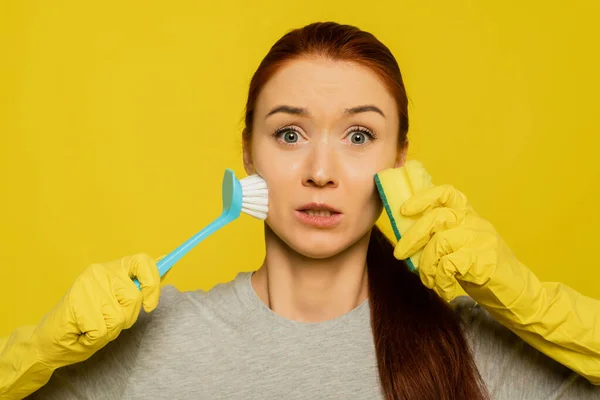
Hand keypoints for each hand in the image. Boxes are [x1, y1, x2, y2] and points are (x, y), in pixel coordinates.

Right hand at [32, 253, 160, 365]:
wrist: (49, 341)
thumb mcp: (118, 303)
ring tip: (91, 325)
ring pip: (119, 316)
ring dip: (109, 330)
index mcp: (113, 268)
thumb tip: (166, 266)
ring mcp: (87, 285)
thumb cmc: (87, 323)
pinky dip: (94, 338)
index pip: (143, 261)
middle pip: (134, 297)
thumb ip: (138, 285)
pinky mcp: (76, 302)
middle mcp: (100, 271)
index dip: (153, 282)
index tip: (150, 304)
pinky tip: (81, 331)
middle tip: (106, 320)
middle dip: (127, 317)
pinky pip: (102, 329)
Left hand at [393, 184, 516, 301]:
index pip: (447, 193)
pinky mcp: (485, 260)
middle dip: (412, 237)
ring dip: (426, 265)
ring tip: (429, 280)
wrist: (519, 295)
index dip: (423, 198)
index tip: (404, 210)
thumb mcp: (460, 246)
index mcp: (468, 216)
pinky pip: (449, 265)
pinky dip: (440, 280)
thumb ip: (439, 236)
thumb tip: (405, 238)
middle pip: (437, 217)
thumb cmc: (482, 271)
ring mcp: (482, 240)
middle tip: (399, 254)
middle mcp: (475, 223)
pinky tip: (444, 290)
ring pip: (439, 242)